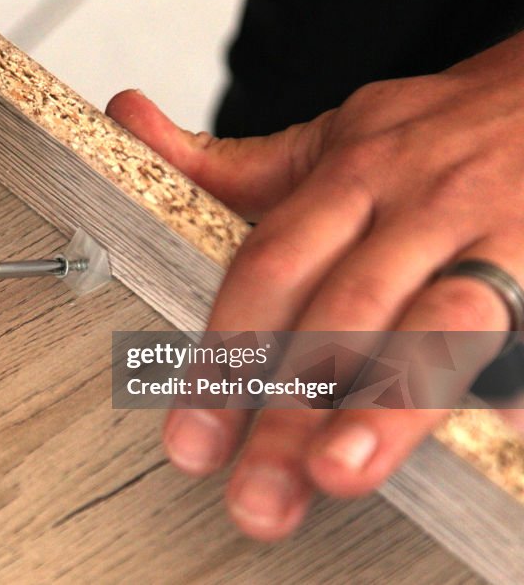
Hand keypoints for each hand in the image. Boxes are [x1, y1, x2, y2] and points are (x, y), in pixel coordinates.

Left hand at [106, 32, 523, 539]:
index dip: (226, 352)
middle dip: (290, 403)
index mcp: (349, 173)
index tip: (191, 436)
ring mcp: (500, 233)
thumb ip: (227, 160)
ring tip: (336, 473)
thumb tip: (126, 120)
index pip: (271, 265)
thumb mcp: (329, 138)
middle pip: (344, 307)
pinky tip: (488, 433)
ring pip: (440, 323)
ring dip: (386, 404)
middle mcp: (418, 202)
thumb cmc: (432, 138)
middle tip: (253, 493)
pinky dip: (508, 385)